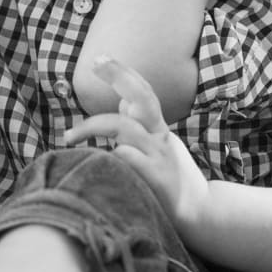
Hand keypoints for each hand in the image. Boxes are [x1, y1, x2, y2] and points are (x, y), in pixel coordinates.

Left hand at [64, 56, 211, 227]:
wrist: (202, 213)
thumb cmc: (173, 180)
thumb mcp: (159, 147)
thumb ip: (141, 126)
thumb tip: (123, 101)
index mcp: (158, 130)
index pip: (143, 92)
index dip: (123, 74)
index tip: (100, 59)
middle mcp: (159, 138)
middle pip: (142, 97)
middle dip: (119, 76)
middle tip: (96, 63)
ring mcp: (159, 156)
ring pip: (126, 127)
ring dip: (94, 126)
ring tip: (70, 136)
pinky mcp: (157, 178)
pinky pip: (130, 158)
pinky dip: (114, 154)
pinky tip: (99, 159)